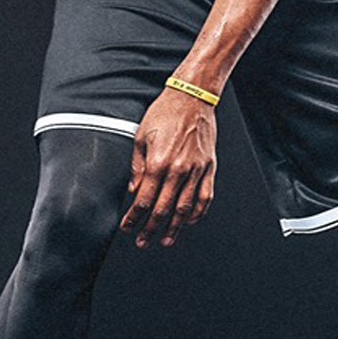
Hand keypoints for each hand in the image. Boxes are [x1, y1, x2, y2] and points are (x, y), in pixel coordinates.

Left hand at [120, 87, 217, 247]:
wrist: (192, 97)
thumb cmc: (165, 112)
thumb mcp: (141, 137)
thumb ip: (137, 167)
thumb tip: (134, 191)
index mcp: (158, 162)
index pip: (144, 200)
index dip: (134, 218)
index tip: (128, 227)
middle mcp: (178, 169)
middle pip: (163, 210)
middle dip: (150, 230)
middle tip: (142, 242)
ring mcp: (196, 170)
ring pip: (185, 208)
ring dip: (174, 228)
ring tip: (166, 240)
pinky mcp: (209, 167)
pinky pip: (205, 197)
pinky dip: (197, 213)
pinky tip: (189, 221)